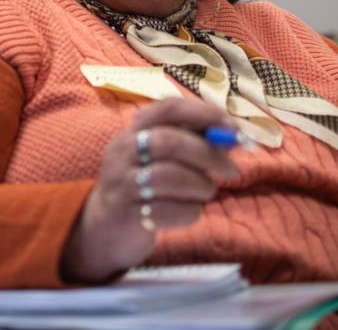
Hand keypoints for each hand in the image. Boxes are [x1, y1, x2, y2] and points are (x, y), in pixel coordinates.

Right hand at [61, 98, 239, 282]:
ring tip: (207, 192)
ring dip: (201, 186)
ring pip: (169, 177)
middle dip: (208, 154)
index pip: (167, 108)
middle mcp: (122, 152)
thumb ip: (192, 144)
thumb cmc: (142, 186)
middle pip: (169, 142)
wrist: (105, 228)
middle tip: (232, 170)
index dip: (203, 113)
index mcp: (133, 131)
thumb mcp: (159, 159)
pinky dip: (190, 212)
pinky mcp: (126, 214)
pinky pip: (168, 210)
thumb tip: (231, 136)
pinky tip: (189, 212)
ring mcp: (121, 183)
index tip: (232, 127)